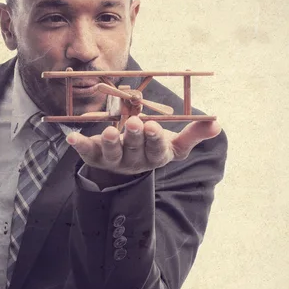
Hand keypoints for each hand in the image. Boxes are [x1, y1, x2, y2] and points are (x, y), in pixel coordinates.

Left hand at [66, 116, 221, 176]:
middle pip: (134, 149)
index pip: (156, 150)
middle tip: (134, 123)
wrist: (125, 166)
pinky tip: (71, 137)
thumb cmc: (152, 149)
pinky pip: (86, 152)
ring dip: (110, 143)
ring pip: (112, 153)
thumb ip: (194, 134)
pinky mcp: (95, 157)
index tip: (153, 126)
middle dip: (134, 136)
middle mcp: (134, 162)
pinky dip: (79, 145)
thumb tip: (217, 124)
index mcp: (155, 157)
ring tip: (109, 133)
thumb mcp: (174, 144)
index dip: (154, 139)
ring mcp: (113, 161)